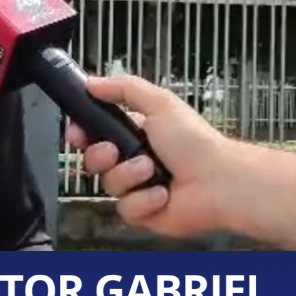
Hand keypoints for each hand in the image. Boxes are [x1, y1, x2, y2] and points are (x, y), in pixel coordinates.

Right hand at [64, 74, 241, 238]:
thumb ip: (123, 88)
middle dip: (99, 155)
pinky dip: (144, 200)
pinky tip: (163, 194)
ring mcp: (137, 188)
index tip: (76, 133)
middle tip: (113, 151)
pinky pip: (125, 208)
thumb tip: (91, 82)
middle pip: (93, 160)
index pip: (94, 132)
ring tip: (152, 171)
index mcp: (135, 132)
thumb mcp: (160, 103)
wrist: (219, 182)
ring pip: (108, 184)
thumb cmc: (196, 142)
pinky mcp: (143, 212)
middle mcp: (133, 160)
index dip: (81, 133)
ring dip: (129, 175)